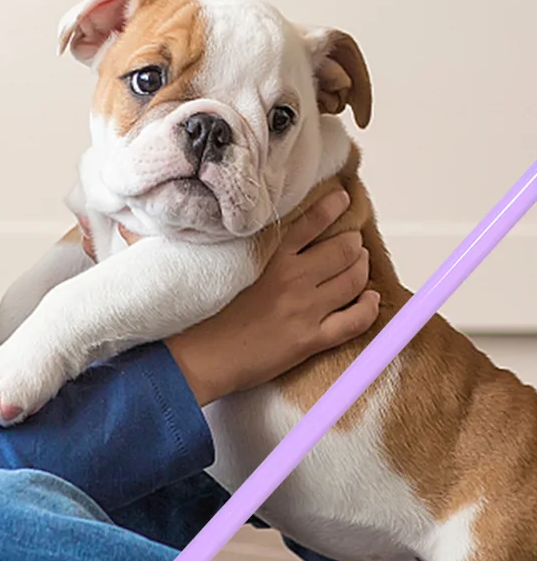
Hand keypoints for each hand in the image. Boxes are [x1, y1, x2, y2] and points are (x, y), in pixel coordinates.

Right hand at [165, 188, 379, 405]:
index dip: (333, 207)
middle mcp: (292, 277)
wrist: (190, 361)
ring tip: (359, 265)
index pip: (312, 221)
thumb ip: (210, 237)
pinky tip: (372, 301)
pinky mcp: (310, 340)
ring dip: (362, 270)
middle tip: (350, 241)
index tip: (342, 199)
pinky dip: (370, 308)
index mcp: (265, 256)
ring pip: (355, 280)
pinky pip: (356, 321)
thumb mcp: (197, 263)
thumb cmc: (188, 315)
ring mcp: (305, 309)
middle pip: (343, 248)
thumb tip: (192, 214)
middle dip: (351, 242)